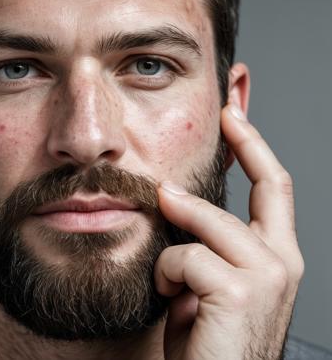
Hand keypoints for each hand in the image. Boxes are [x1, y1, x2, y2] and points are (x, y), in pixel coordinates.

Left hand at [154, 104, 303, 359]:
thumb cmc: (206, 340)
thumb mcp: (206, 281)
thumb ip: (202, 241)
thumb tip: (175, 197)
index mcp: (277, 256)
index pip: (275, 186)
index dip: (255, 145)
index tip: (233, 113)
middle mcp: (284, 261)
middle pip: (268, 183)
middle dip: (243, 144)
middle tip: (219, 121)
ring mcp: (268, 274)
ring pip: (208, 221)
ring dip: (178, 238)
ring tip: (168, 275)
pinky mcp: (241, 290)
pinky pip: (185, 255)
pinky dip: (166, 271)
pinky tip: (170, 297)